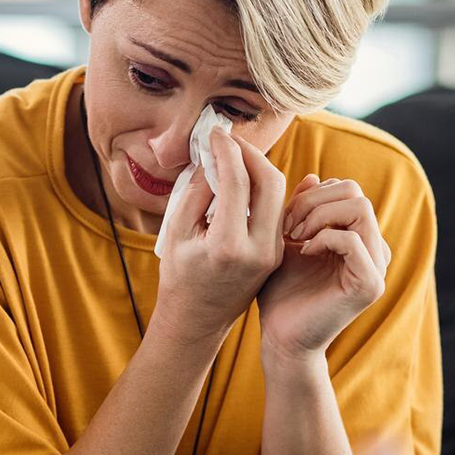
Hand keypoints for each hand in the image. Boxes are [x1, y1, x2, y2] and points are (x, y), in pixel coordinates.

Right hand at [154, 128, 287, 343]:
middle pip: (270, 182)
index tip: (214, 134)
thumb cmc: (180, 277)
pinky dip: (260, 188)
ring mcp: (272, 253)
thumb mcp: (176, 233)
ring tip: (233, 156)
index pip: (237, 182)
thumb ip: (197, 192)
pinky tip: (240, 179)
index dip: (226, 150)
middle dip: (250, 153)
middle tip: (229, 141)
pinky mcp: (277, 252)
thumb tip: (212, 157)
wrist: (198, 320)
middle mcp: (258, 250)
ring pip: (278, 194)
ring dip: (258, 168)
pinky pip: (275, 210)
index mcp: (228, 246)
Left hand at [257, 175, 389, 360]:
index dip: (312, 195)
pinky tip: (304, 252)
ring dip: (319, 216)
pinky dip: (324, 238)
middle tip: (288, 226)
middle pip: (355, 193)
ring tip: (296, 237)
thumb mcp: (287, 240)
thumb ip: (301, 209)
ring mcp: (376, 267)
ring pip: (360, 209)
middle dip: (314, 201)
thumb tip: (313, 176)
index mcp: (359, 237)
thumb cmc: (281, 290)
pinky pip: (353, 240)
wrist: (280, 336)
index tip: (284, 218)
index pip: (347, 189)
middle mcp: (374, 249)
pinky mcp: (370, 285)